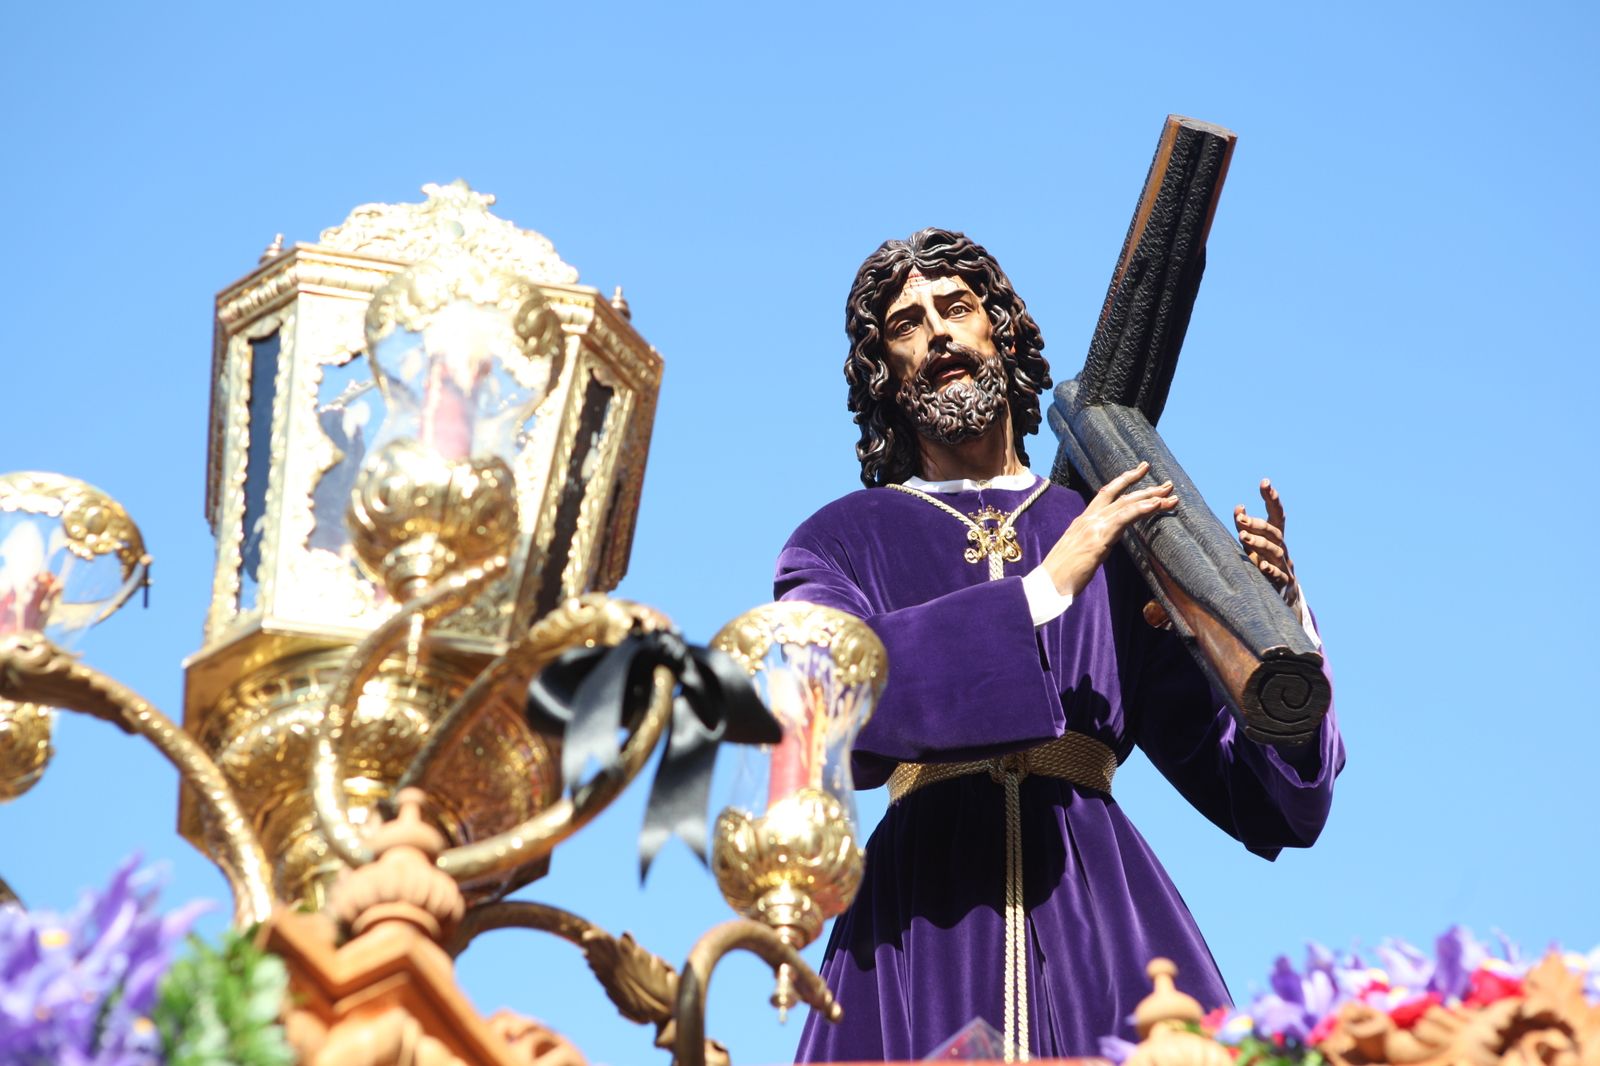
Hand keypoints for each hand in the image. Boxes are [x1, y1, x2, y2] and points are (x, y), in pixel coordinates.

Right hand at [1043, 461, 1176, 597]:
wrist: (1049, 584)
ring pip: (1126, 503)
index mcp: (1083, 521)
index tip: (1139, 472)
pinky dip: (1141, 508)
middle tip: (1167, 483)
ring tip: (1169, 493)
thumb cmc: (1062, 575)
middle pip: (1120, 495)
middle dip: (1144, 487)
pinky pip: (1124, 517)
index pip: (1106, 494)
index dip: (1124, 482)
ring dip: (1150, 497)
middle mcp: (1088, 519)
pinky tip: (1156, 504)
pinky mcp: (1099, 536)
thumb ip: (1094, 542)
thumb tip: (1105, 543)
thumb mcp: (1080, 552)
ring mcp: (1093, 526)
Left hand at [1235, 478, 1296, 595]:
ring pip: (1275, 550)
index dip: (1272, 498)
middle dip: (1257, 524)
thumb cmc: (1262, 561)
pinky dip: (1271, 570)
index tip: (1265, 482)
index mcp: (1276, 535)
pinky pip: (1279, 575)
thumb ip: (1245, 525)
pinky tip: (1262, 566)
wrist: (1282, 593)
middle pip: (1273, 531)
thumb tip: (1239, 506)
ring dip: (1259, 542)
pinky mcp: (1284, 582)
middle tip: (1240, 520)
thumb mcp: (1251, 543)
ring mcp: (1285, 564)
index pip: (1276, 513)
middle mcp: (1282, 547)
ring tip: (1242, 536)